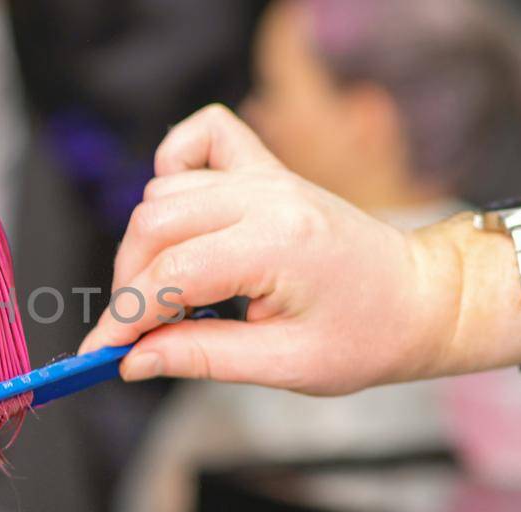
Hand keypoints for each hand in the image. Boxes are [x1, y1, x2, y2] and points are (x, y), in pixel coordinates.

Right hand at [79, 105, 502, 394]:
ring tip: (170, 294)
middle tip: (139, 333)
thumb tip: (132, 359)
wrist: (420, 298)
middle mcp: (267, 197)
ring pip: (164, 192)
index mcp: (278, 245)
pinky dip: (174, 167)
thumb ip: (201, 356)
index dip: (125, 318)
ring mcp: (266, 175)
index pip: (171, 276)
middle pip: (153, 227)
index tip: (100, 354)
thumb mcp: (284, 365)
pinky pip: (201, 137)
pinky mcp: (266, 168)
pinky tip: (181, 215)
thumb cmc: (367, 335)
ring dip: (148, 244)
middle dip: (131, 284)